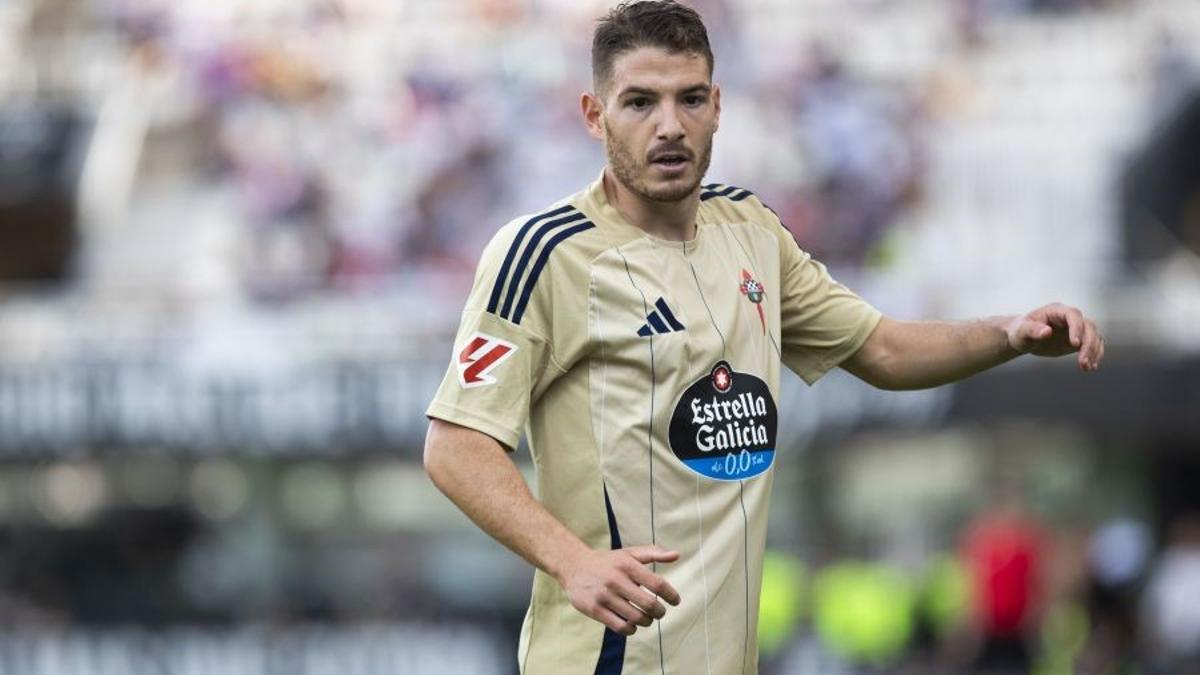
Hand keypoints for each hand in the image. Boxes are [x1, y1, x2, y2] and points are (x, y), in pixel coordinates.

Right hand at [557, 545, 681, 635]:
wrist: (574, 566)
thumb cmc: (608, 562)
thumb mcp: (629, 553)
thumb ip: (654, 553)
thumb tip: (676, 555)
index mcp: (627, 565)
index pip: (657, 584)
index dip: (671, 595)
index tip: (675, 601)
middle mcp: (616, 580)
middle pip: (649, 604)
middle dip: (660, 612)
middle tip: (660, 612)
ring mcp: (604, 596)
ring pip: (636, 618)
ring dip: (647, 621)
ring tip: (647, 617)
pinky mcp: (595, 609)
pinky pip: (620, 627)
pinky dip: (631, 629)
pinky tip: (632, 624)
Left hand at [1006, 302, 1103, 371]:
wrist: (1024, 338)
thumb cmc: (1020, 332)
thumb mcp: (1021, 331)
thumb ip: (1031, 330)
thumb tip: (1047, 332)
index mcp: (1056, 310)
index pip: (1073, 315)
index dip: (1076, 328)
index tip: (1074, 344)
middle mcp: (1070, 317)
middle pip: (1088, 326)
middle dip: (1088, 344)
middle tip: (1082, 362)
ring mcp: (1076, 328)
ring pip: (1094, 336)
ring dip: (1094, 351)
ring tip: (1087, 368)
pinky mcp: (1079, 340)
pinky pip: (1093, 345)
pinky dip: (1094, 355)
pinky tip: (1090, 368)